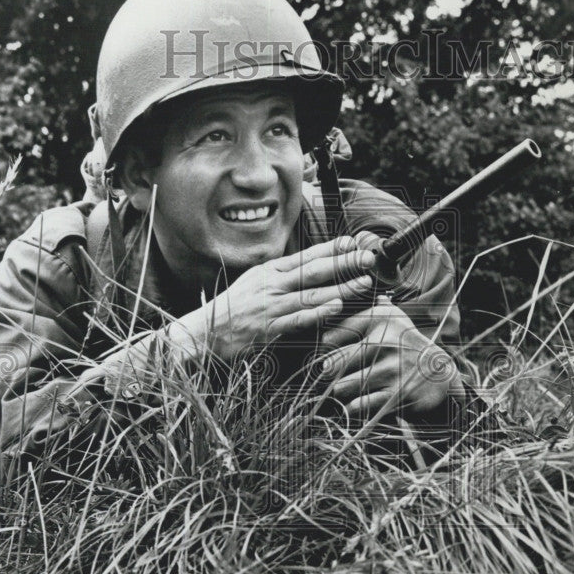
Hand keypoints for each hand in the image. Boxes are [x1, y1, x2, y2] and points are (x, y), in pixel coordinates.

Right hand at [173, 237, 376, 361]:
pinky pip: (298, 317)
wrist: (205, 330)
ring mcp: (271, 305)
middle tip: (369, 258)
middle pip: (314, 270)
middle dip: (344, 263)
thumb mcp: (255, 283)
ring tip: (364, 282)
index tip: (354, 242)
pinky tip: (336, 306)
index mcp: (270, 271)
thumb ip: (280, 276)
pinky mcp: (269, 327)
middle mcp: (272, 284)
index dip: (332, 249)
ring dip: (341, 287)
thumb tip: (305, 269)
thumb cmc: (232, 309)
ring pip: (312, 293)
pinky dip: (318, 311)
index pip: (306, 256)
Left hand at [320, 295, 462, 418]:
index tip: (327, 350)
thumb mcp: (399, 322)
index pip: (336, 332)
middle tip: (331, 374)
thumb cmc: (411, 347)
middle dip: (330, 371)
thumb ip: (382, 308)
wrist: (441, 376)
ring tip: (343, 388)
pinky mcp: (396, 394)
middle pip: (335, 362)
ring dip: (341, 390)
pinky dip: (354, 406)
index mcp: (381, 321)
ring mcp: (391, 370)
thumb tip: (375, 295)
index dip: (326, 345)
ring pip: (344, 385)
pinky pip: (360, 404)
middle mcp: (386, 343)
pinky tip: (357, 402)